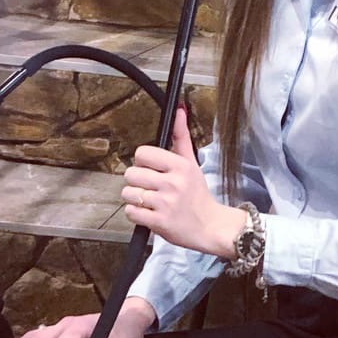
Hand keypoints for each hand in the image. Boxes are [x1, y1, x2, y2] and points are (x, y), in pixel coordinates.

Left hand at [121, 107, 241, 258]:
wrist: (210, 227)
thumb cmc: (197, 195)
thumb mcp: (192, 163)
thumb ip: (181, 137)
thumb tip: (179, 110)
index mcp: (180, 166)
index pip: (142, 154)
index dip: (142, 162)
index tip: (151, 170)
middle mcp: (173, 183)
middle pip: (131, 174)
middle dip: (136, 181)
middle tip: (150, 187)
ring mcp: (165, 204)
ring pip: (128, 193)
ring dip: (134, 198)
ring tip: (149, 201)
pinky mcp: (159, 222)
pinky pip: (131, 212)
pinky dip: (136, 214)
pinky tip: (148, 212)